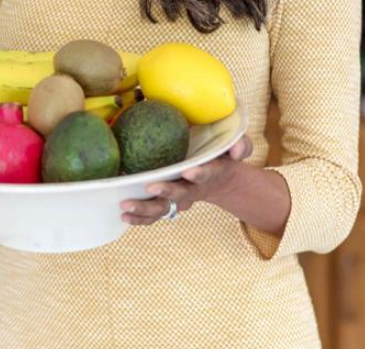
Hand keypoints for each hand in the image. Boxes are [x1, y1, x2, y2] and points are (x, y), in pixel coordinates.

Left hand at [119, 134, 252, 225]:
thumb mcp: (236, 147)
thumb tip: (236, 151)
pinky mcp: (169, 203)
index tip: (188, 171)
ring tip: (125, 207)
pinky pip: (154, 214)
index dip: (199, 174)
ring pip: (163, 208)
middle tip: (150, 187)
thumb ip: (240, 145)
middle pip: (180, 194)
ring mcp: (180, 198)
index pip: (206, 173)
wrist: (221, 179)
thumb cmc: (223, 157)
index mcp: (210, 172)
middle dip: (166, 192)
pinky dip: (140, 218)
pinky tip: (124, 216)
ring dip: (145, 209)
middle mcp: (193, 188)